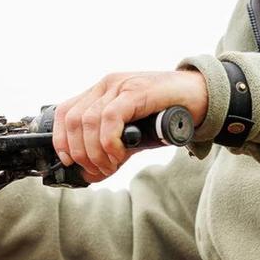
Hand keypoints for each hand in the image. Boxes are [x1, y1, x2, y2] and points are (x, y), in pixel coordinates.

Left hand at [53, 70, 208, 182]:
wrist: (199, 97)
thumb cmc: (168, 116)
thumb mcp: (133, 134)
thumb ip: (112, 150)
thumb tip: (91, 173)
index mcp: (101, 92)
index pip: (64, 112)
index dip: (60, 140)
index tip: (69, 161)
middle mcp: (106, 86)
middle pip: (72, 120)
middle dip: (80, 153)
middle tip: (96, 170)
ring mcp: (119, 86)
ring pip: (87, 121)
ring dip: (95, 152)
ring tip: (110, 165)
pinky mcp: (135, 92)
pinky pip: (110, 118)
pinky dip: (109, 142)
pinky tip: (118, 154)